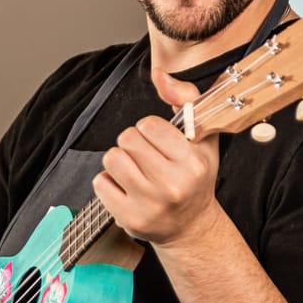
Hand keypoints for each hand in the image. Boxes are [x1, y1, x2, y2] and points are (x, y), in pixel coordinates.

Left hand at [92, 73, 223, 247]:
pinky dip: (109, 182)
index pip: (149, 125)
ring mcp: (150, 204)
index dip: (150, 130)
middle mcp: (173, 185)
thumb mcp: (202, 138)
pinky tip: (127, 188)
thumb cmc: (195, 178)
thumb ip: (185, 99)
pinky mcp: (129, 218)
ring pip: (112, 158)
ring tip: (136, 171)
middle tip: (147, 158)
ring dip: (120, 161)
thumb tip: (160, 75)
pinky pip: (100, 182)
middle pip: (127, 139)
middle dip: (133, 144)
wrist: (191, 227)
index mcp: (194, 162)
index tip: (160, 142)